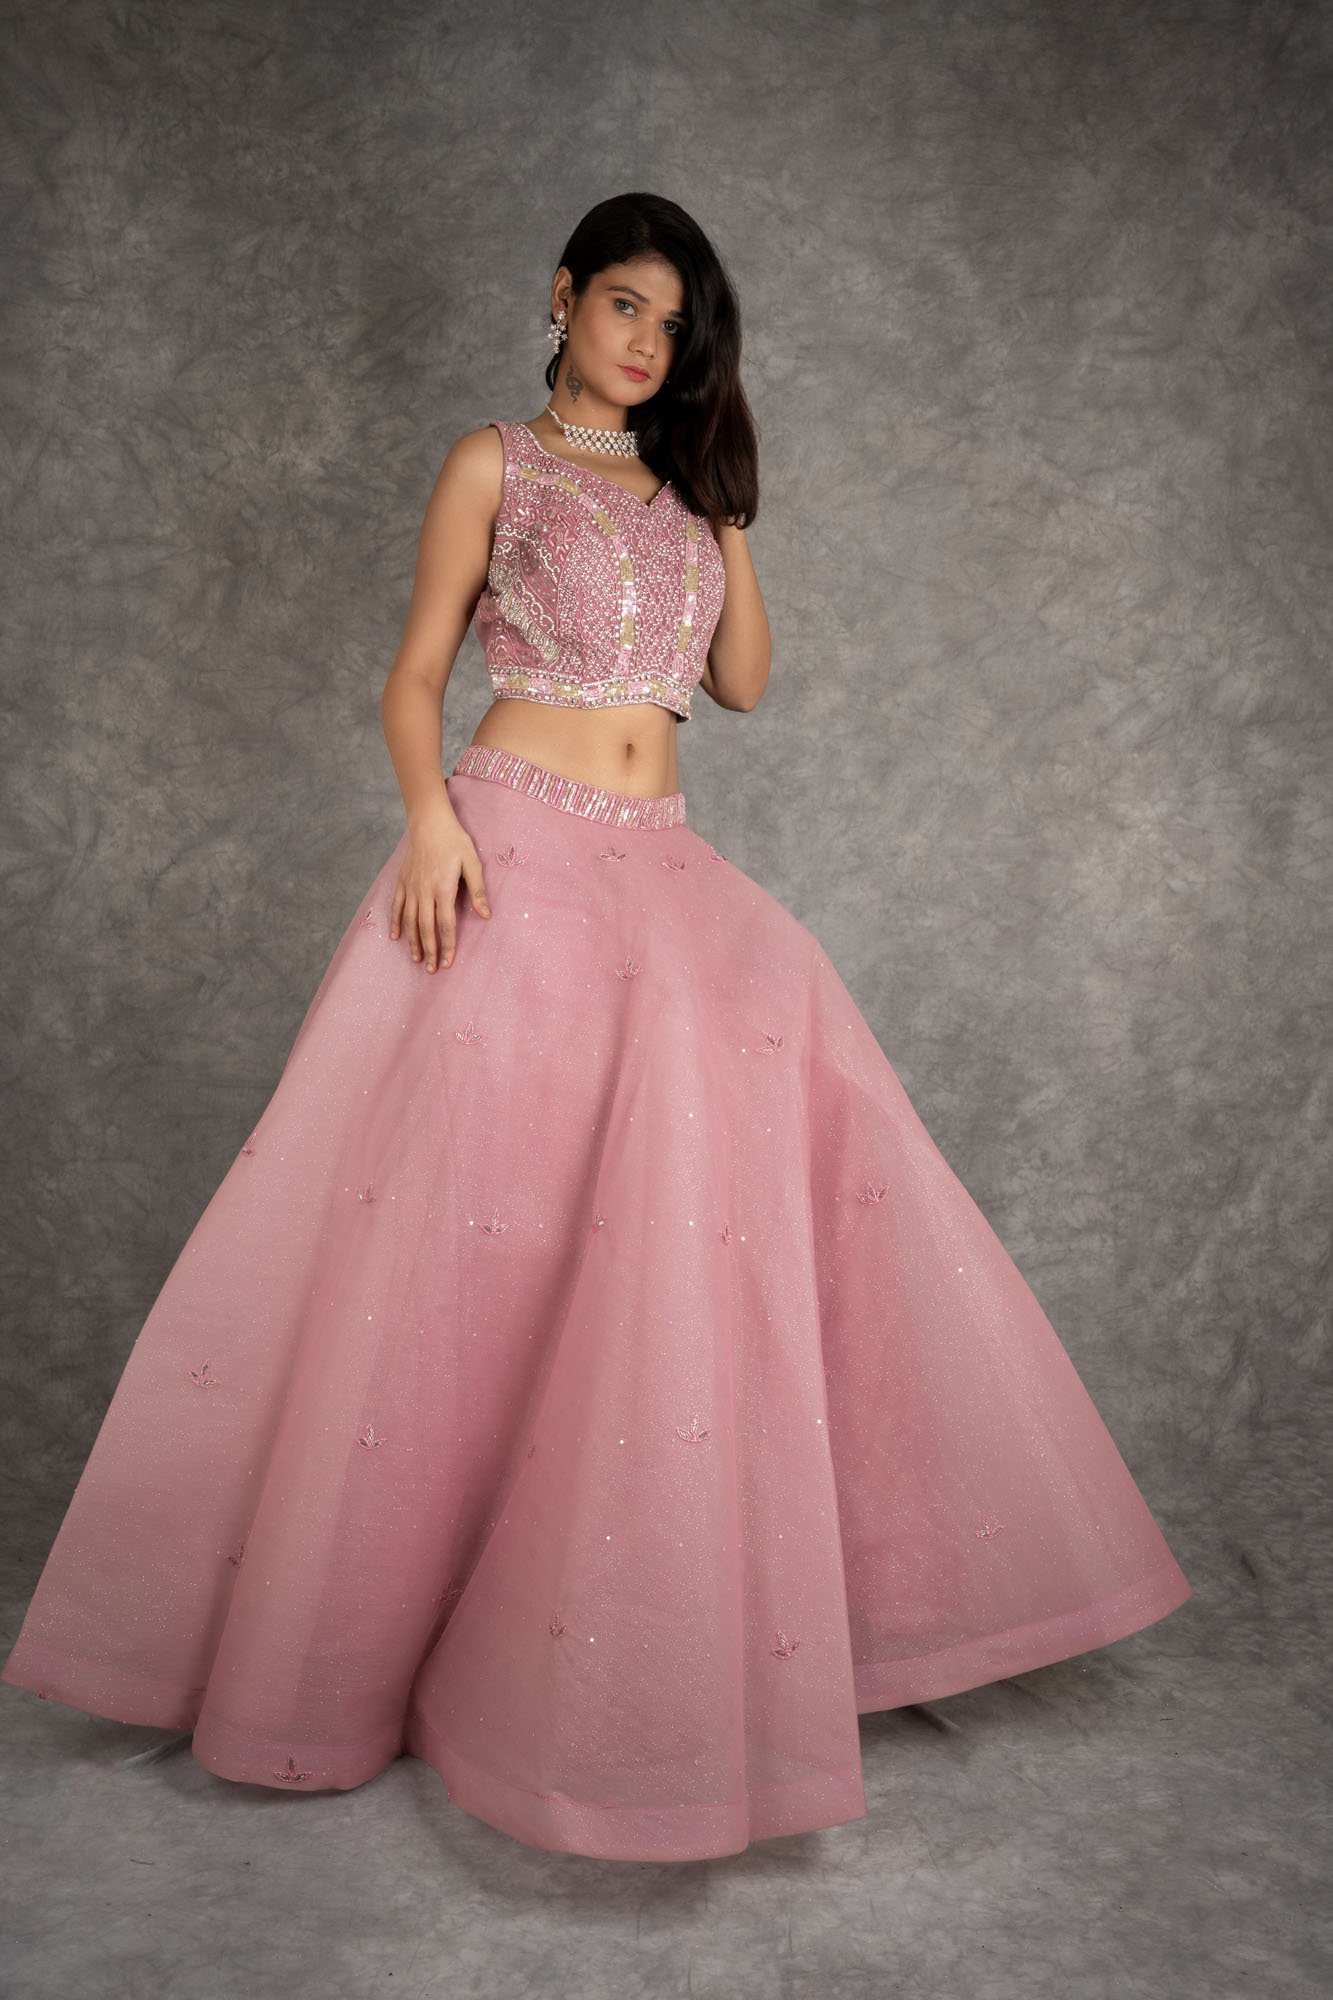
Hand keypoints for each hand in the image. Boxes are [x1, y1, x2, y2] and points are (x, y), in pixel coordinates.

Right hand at [388, 802, 490, 969]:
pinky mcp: (402, 882)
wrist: (429, 823)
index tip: (448, 963)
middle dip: (430, 950)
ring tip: (417, 960)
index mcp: (443, 888)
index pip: (446, 924)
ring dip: (413, 942)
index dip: (447, 945)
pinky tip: (396, 937)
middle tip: (432, 970)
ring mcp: (411, 887)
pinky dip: (395, 922)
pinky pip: (396, 906)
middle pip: (426, 927)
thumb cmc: (454, 841)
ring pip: (409, 920)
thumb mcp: (472, 862)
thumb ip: (477, 890)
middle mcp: (424, 891)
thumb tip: (486, 915)